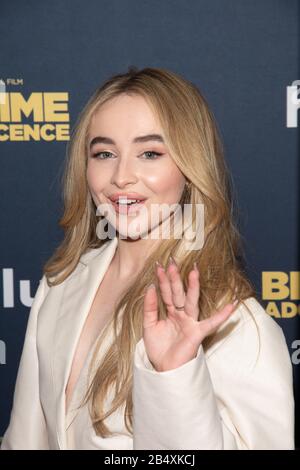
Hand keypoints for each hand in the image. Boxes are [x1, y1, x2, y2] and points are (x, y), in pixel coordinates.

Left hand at [142, 257, 237, 371]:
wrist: (164, 369)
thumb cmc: (158, 348)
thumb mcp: (149, 325)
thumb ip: (149, 307)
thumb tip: (150, 287)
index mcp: (170, 313)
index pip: (166, 293)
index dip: (162, 280)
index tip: (158, 264)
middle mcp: (181, 315)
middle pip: (178, 293)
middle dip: (175, 278)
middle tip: (171, 261)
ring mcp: (190, 322)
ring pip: (191, 301)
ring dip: (192, 286)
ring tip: (193, 271)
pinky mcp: (197, 333)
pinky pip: (211, 323)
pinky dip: (223, 315)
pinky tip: (232, 304)